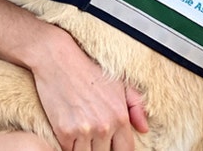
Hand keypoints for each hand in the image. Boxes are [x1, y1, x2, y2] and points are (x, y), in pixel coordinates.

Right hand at [30, 35, 148, 150]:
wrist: (59, 60)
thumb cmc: (90, 70)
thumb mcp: (120, 84)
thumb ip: (135, 107)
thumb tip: (144, 129)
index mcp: (120, 116)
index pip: (126, 150)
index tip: (113, 147)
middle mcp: (104, 126)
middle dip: (102, 150)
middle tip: (96, 141)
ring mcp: (83, 130)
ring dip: (85, 149)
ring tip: (84, 138)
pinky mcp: (63, 132)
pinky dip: (69, 146)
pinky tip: (71, 136)